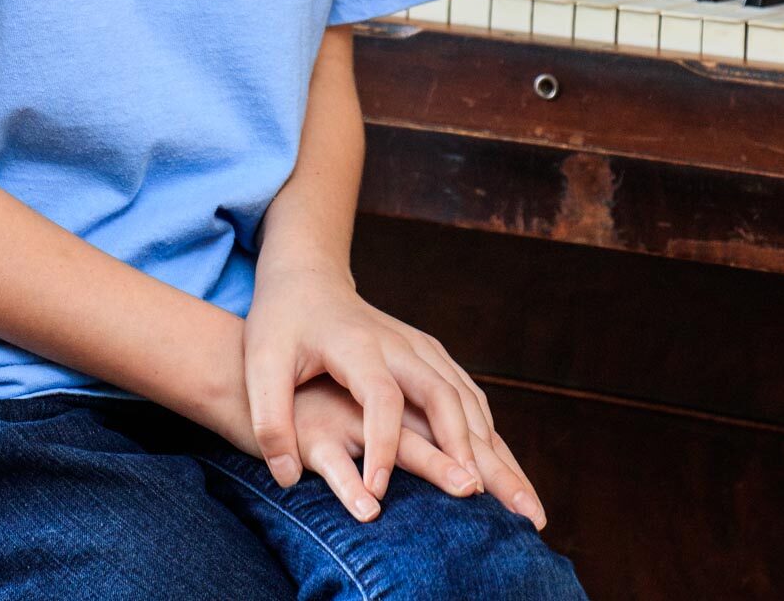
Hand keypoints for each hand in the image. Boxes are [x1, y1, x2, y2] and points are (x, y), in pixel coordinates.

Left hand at [243, 261, 545, 528]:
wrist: (308, 276)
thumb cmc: (282, 321)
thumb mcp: (260, 361)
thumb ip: (269, 416)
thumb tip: (285, 477)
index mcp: (357, 344)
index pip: (381, 398)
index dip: (381, 446)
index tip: (380, 495)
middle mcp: (398, 344)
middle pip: (444, 396)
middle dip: (470, 453)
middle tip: (497, 508)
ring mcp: (419, 347)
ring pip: (466, 398)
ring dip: (495, 449)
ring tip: (523, 505)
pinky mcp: (428, 354)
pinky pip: (467, 394)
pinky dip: (488, 433)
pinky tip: (502, 469)